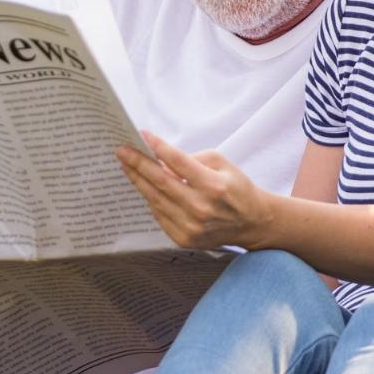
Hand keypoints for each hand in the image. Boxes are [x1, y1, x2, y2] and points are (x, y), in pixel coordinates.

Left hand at [117, 131, 273, 249]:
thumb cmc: (236, 188)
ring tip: (127, 165)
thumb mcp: (221, 164)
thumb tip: (159, 158)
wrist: (252, 223)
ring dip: (138, 180)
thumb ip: (191, 159)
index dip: (157, 147)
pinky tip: (144, 186)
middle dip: (137, 163)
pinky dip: (151, 199)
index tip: (141, 135)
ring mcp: (191, 227)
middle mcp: (201, 208)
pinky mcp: (184, 239)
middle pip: (160, 182)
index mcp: (213, 186)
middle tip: (122, 150)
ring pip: (155, 199)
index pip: (177, 162)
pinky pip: (159, 215)